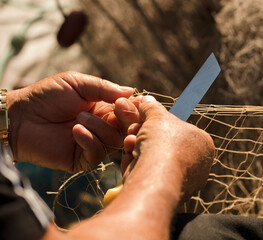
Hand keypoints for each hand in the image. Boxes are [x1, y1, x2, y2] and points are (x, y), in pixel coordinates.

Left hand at [7, 71, 139, 171]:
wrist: (20, 116)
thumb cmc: (47, 96)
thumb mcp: (77, 83)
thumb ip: (104, 88)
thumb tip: (132, 91)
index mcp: (104, 109)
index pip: (128, 112)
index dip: (133, 108)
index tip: (132, 101)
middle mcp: (102, 127)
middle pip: (127, 129)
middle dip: (125, 118)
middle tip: (116, 107)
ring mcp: (93, 144)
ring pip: (114, 141)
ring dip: (99, 127)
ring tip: (79, 117)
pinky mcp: (82, 159)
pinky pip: (97, 154)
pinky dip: (89, 141)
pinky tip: (75, 131)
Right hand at [120, 96, 214, 199]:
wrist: (154, 178)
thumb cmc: (163, 144)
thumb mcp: (157, 116)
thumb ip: (152, 107)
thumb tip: (147, 100)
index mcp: (204, 145)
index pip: (181, 130)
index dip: (160, 123)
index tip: (147, 119)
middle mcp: (197, 165)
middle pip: (164, 144)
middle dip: (144, 135)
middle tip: (134, 128)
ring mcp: (181, 182)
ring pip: (153, 158)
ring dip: (137, 146)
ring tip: (131, 142)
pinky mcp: (163, 192)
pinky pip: (148, 173)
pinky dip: (136, 164)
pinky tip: (131, 159)